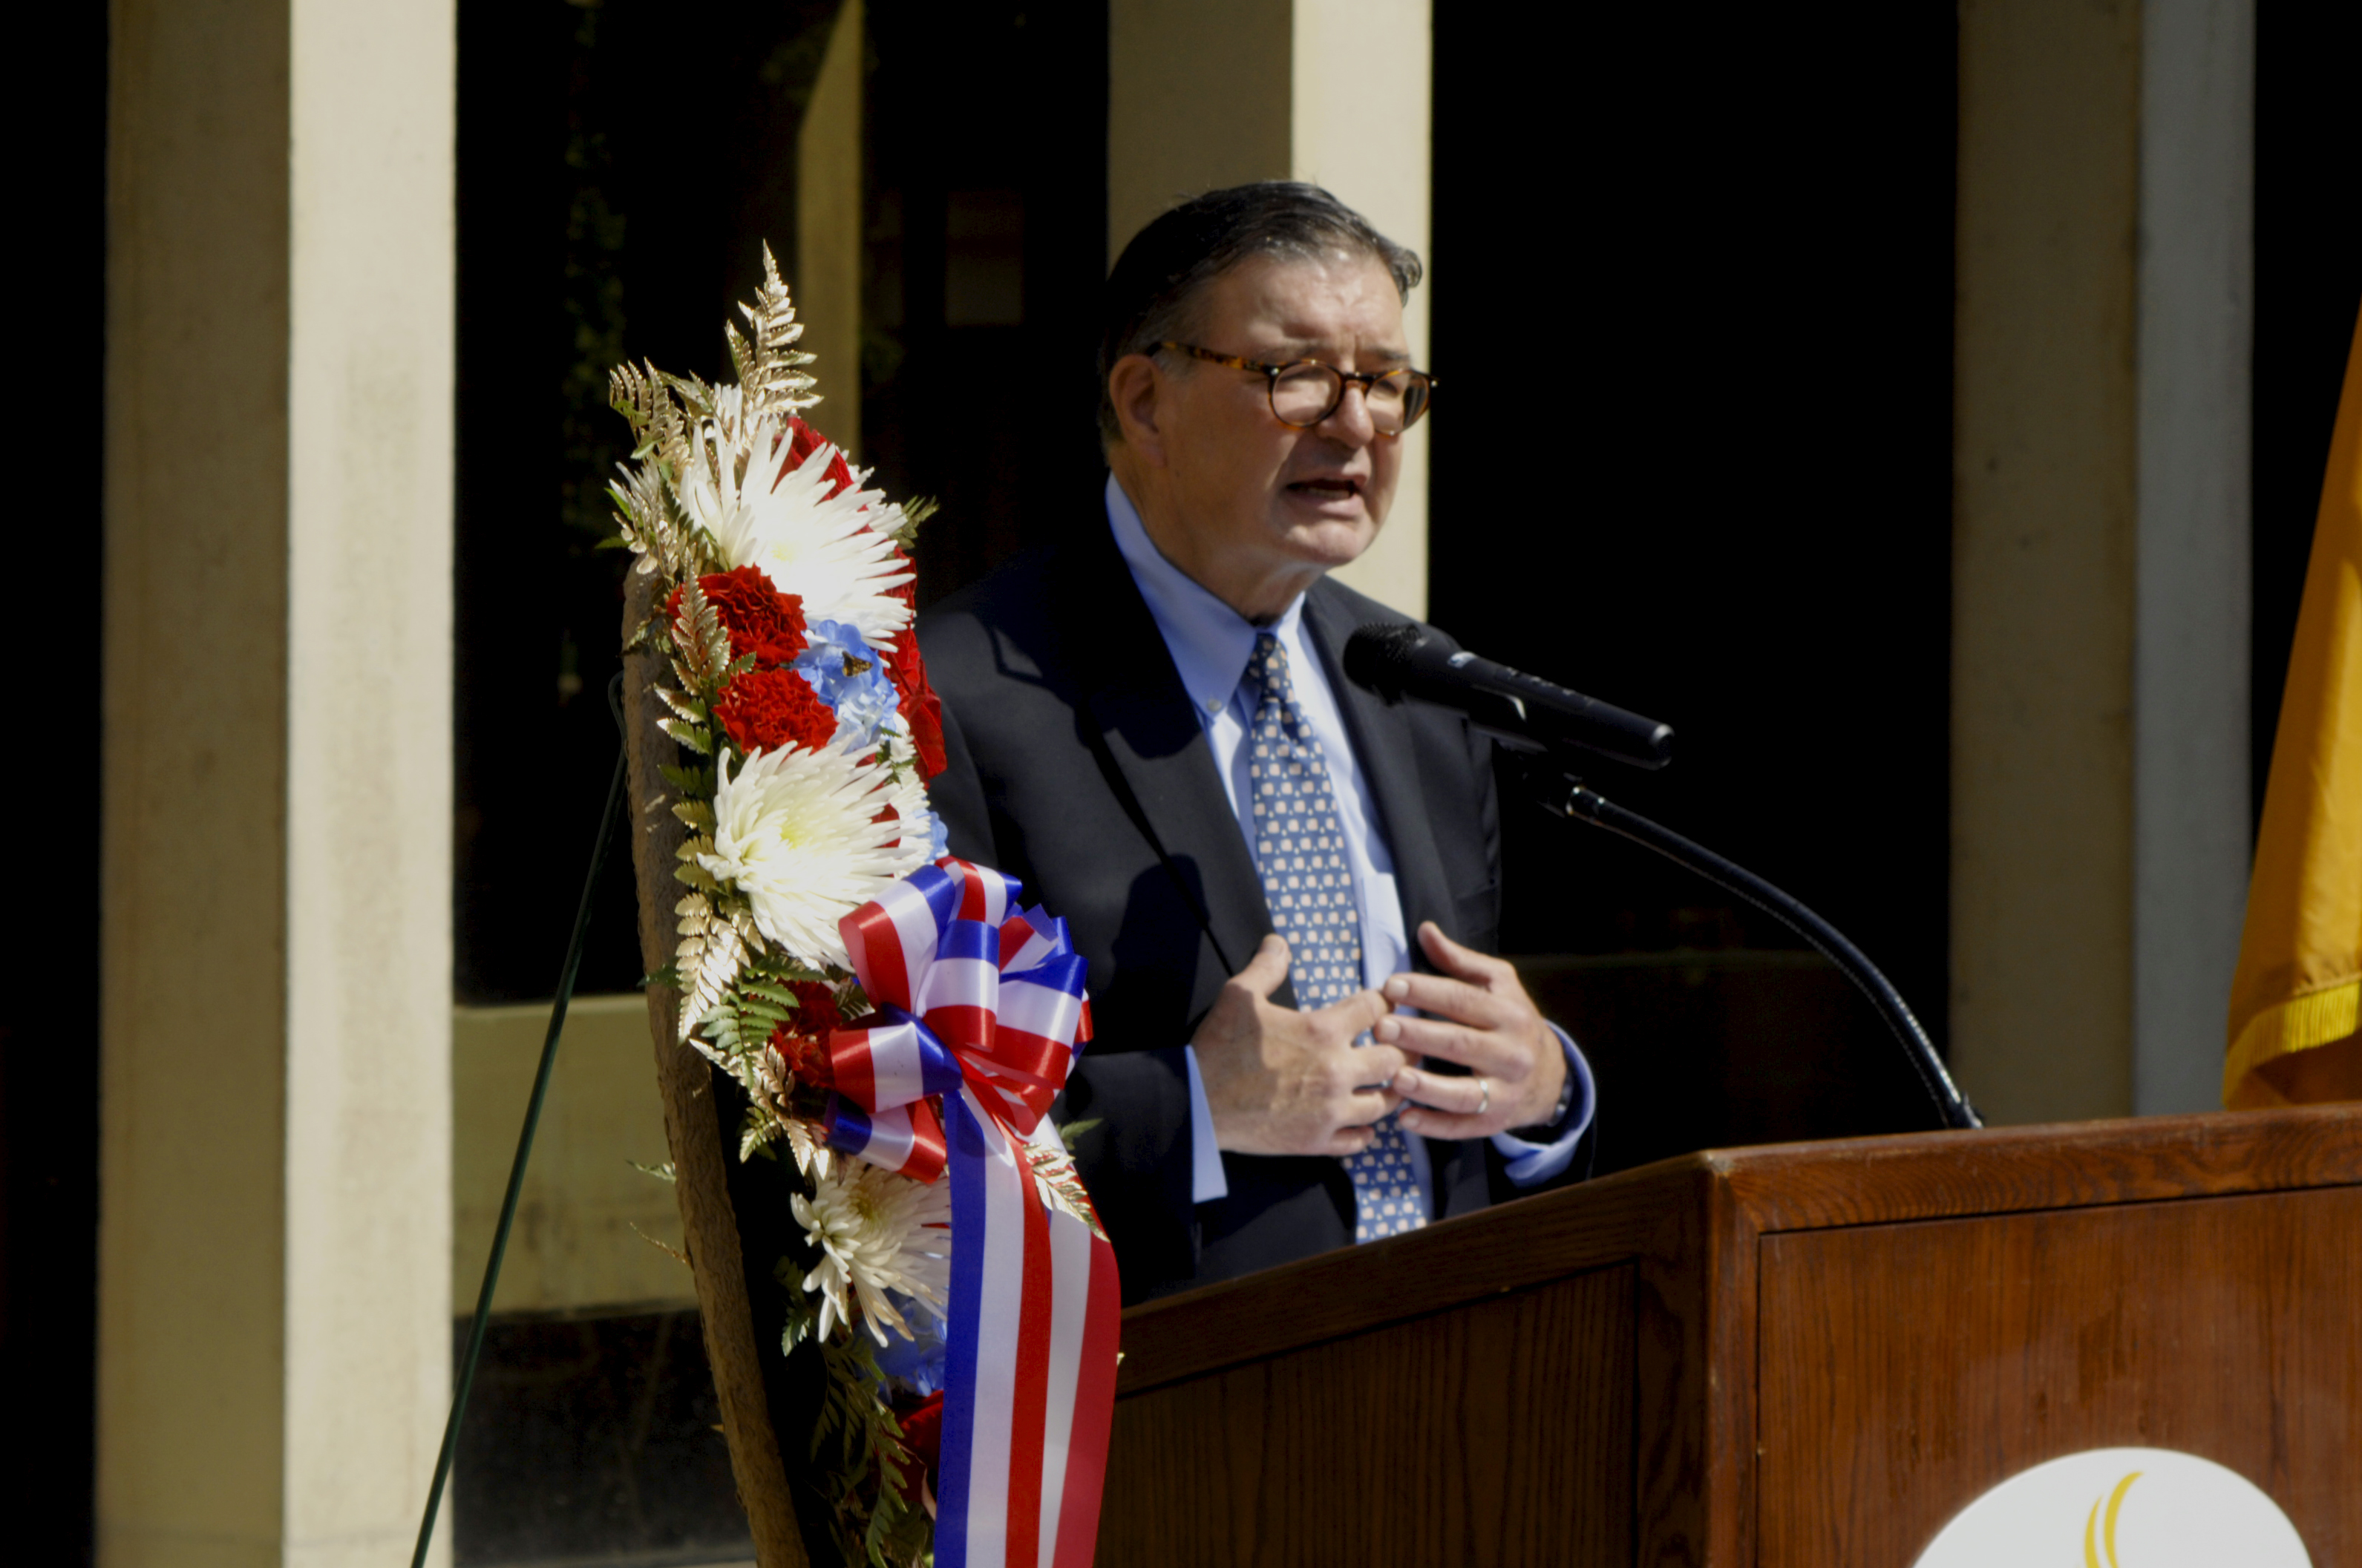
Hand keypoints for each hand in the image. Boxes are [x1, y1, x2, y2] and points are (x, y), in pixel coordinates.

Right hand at [1194, 934, 1403, 1156]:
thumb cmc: (1219, 1046)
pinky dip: (1365, 1132)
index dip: (1385, 1002)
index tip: (1386, 1004)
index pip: (1377, 1009)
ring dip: (1388, 1091)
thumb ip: (1266, 966)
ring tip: (1386, 1084)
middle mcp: (1336, 1071)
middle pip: (1394, 1058)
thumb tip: (1279, 942)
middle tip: (1399, 1046)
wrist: (1197, 1102)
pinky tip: (1362, 1123)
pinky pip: (1359, 1140)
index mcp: (1323, 1030)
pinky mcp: (1318, 1141)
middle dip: (1400, 1049)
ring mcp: (1330, 1110)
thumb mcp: (1239, 995)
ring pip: (1384, 1103)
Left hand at [1381, 922, 1565, 1139]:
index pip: (1463, 1000)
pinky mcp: (1495, 1121)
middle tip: (1382, 1028)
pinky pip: (1464, 1127)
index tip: (1391, 986)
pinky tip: (1406, 1119)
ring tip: (1396, 1077)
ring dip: (1428, 1087)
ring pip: (1465, 1093)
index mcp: (1509, 1013)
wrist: (1549, 1075)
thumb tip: (1424, 930)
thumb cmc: (1512, 1021)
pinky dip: (1434, 1126)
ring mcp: (1504, 1091)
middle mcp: (1510, 1053)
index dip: (1426, 992)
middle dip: (1420, 1036)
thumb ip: (1459, 961)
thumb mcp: (1497, 985)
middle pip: (1461, 1044)